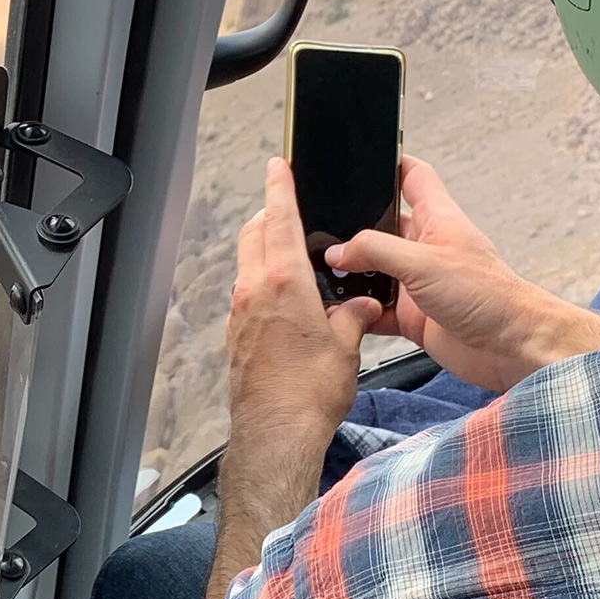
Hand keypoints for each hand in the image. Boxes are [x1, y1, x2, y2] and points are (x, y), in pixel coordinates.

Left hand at [223, 158, 382, 473]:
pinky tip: (286, 300)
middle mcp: (255, 290)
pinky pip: (247, 293)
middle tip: (291, 208)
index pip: (280, 218)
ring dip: (265, 249)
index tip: (278, 165)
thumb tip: (363, 307)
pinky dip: (262, 282)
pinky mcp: (236, 336)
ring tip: (295, 256)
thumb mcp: (346, 347)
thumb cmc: (311, 392)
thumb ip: (353, 317)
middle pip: (255, 234)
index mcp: (284, 282)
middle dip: (271, 215)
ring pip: (248, 263)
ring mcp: (240, 313)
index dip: (280, 187)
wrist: (276, 434)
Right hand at [326, 155, 599, 391]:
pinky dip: (359, 312)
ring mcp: (419, 283)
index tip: (359, 159)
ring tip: (321, 274)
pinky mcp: (414, 316)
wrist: (511, 348)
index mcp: (436, 219)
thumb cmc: (488, 296)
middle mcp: (425, 248)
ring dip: (352, 276)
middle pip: (381, 227)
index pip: (412, 177)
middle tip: (319, 229)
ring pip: (374, 271)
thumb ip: (376, 251)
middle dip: (352, 229)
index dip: (390, 164)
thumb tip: (337, 251)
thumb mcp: (423, 262)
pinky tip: (341, 313)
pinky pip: (377, 310)